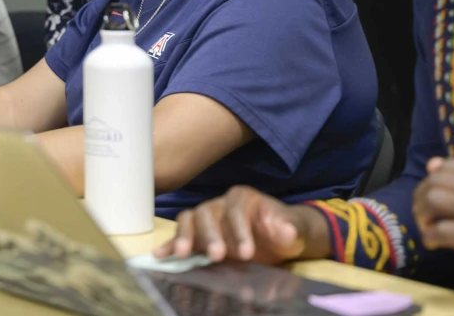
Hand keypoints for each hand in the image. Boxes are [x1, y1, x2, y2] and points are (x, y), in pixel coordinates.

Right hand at [156, 186, 330, 263]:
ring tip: (183, 254)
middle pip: (207, 212)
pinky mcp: (197, 236)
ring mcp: (206, 219)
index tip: (246, 253)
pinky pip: (181, 236)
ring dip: (185, 235)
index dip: (239, 230)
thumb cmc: (284, 231)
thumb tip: (285, 229)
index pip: (235, 209)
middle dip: (210, 234)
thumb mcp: (292, 230)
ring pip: (189, 219)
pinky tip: (160, 254)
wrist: (277, 240)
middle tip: (217, 256)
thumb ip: (288, 228)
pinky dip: (170, 244)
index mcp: (242, 197)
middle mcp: (219, 204)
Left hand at [413, 157, 453, 286]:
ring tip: (429, 227)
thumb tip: (431, 164)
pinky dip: (429, 237)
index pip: (443, 167)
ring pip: (433, 200)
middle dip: (420, 199)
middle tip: (424, 216)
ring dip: (422, 216)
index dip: (429, 183)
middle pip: (433, 182)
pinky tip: (434, 243)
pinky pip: (440, 230)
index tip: (430, 197)